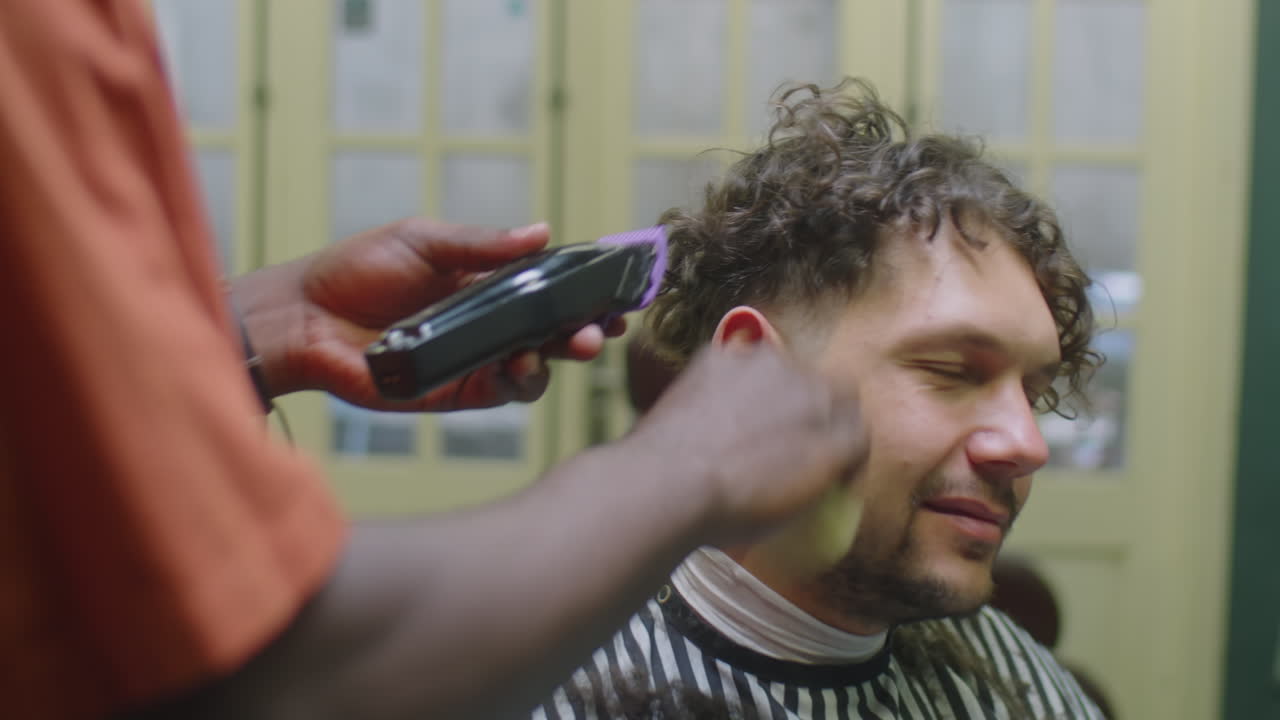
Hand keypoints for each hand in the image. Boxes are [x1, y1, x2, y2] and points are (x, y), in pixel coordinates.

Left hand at [230, 218, 625, 410]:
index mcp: (486, 282)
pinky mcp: (457, 392)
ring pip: (539, 365)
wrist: (304, 317)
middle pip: (555, 329)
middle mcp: (489, 323)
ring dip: (561, 356)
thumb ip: (481, 244)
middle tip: (606, 326)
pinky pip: (504, 391)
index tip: (616, 288)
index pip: (549, 287)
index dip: (585, 289)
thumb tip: (542, 231)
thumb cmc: (356, 271)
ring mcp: (477, 359)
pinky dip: (522, 380)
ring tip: (570, 345)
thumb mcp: (422, 240)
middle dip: (588, 328)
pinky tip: (523, 366)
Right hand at [616, 341, 867, 543]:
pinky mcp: (832, 439)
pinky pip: (858, 444)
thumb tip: (705, 437)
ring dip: (834, 434)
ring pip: (842, 408)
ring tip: (824, 471)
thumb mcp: (670, 419)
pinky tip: (837, 487)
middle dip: (810, 414)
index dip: (779, 403)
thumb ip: (700, 413)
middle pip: (812, 383)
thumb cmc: (654, 467)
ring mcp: (807, 398)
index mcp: (730, 357)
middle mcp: (773, 364)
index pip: (774, 372)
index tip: (771, 431)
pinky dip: (852, 465)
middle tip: (799, 452)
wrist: (669, 484)